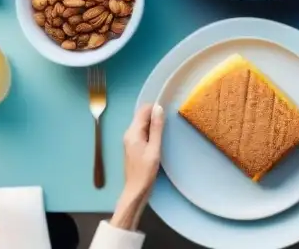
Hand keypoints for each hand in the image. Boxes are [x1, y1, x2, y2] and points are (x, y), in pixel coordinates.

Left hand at [110, 104, 164, 231]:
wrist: (135, 191)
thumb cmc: (145, 171)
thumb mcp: (154, 149)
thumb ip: (156, 128)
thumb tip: (158, 107)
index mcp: (133, 132)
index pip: (143, 110)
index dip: (155, 107)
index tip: (168, 110)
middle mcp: (129, 133)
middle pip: (142, 116)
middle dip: (154, 115)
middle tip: (169, 120)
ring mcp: (130, 140)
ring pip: (142, 124)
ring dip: (153, 123)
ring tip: (166, 128)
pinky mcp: (133, 146)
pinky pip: (142, 132)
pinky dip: (150, 131)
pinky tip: (159, 137)